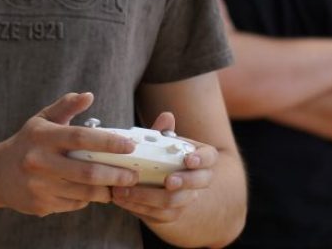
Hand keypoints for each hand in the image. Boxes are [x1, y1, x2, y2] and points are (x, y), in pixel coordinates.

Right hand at [0, 92, 139, 216]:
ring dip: (107, 190)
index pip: (81, 138)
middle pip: (87, 171)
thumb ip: (66, 106)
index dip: (108, 142)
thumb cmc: (26, 143)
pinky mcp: (41, 205)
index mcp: (43, 137)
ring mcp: (40, 186)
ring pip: (84, 192)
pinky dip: (89, 199)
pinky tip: (96, 192)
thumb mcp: (42, 120)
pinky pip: (74, 204)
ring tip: (120, 185)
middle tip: (133, 175)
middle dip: (115, 174)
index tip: (129, 145)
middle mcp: (40, 162)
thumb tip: (88, 95)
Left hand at [109, 111, 216, 225]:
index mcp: (199, 159)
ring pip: (174, 202)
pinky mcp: (170, 215)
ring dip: (148, 196)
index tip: (189, 160)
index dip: (201, 159)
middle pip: (199, 183)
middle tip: (167, 180)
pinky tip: (121, 199)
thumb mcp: (162, 144)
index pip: (209, 157)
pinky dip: (137, 207)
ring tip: (125, 189)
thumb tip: (167, 117)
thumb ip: (162, 133)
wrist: (162, 186)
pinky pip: (158, 215)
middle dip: (184, 181)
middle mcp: (198, 180)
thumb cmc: (162, 158)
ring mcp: (185, 199)